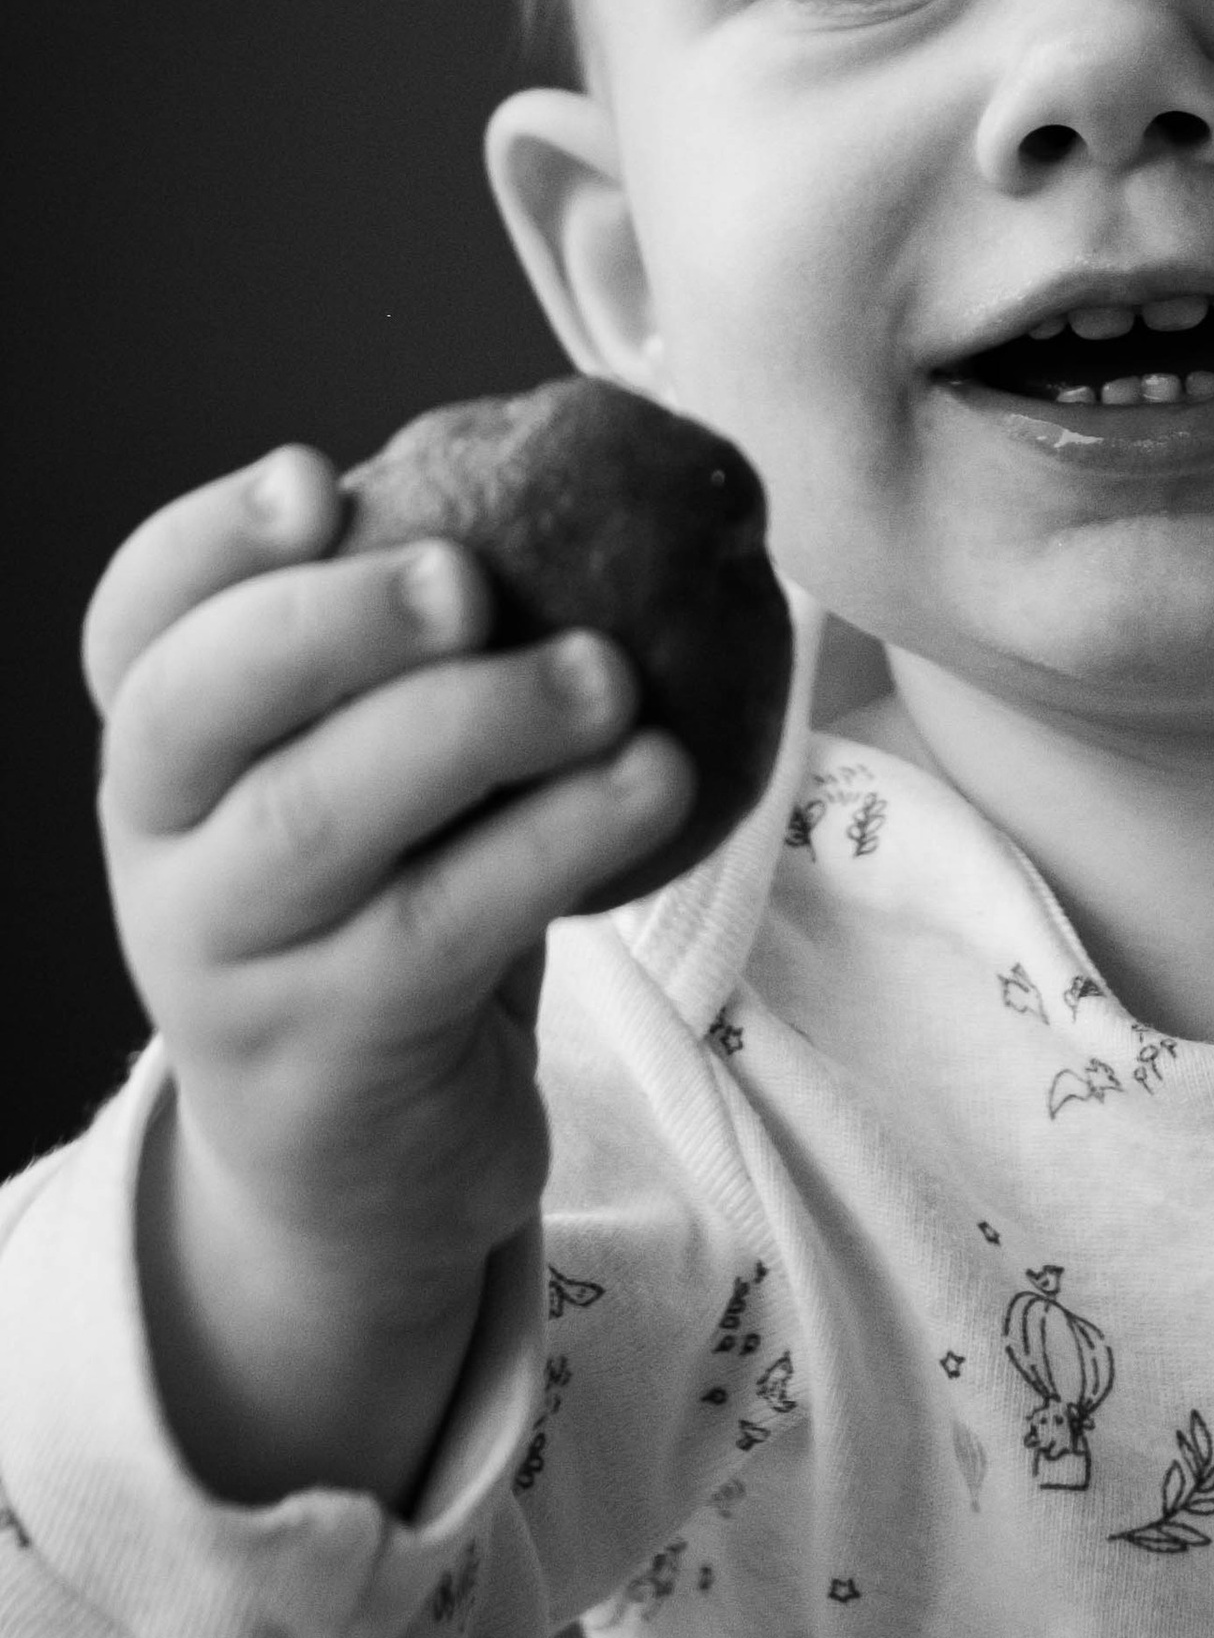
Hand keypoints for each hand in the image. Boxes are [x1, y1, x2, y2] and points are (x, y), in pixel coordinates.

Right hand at [86, 444, 691, 1500]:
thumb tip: (601, 479)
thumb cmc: (402, 913)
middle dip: (333, 619)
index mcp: (171, 751)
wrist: (374, 1163)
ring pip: (321, 816)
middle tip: (470, 576)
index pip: (135, 624)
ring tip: (612, 679)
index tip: (314, 475)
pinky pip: (446, 924)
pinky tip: (655, 783)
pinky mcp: (334, 1050)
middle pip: (198, 705)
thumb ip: (433, 657)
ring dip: (477, 725)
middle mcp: (168, 847)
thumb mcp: (390, 782)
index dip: (207, 541)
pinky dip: (558, 840)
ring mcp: (233, 958)